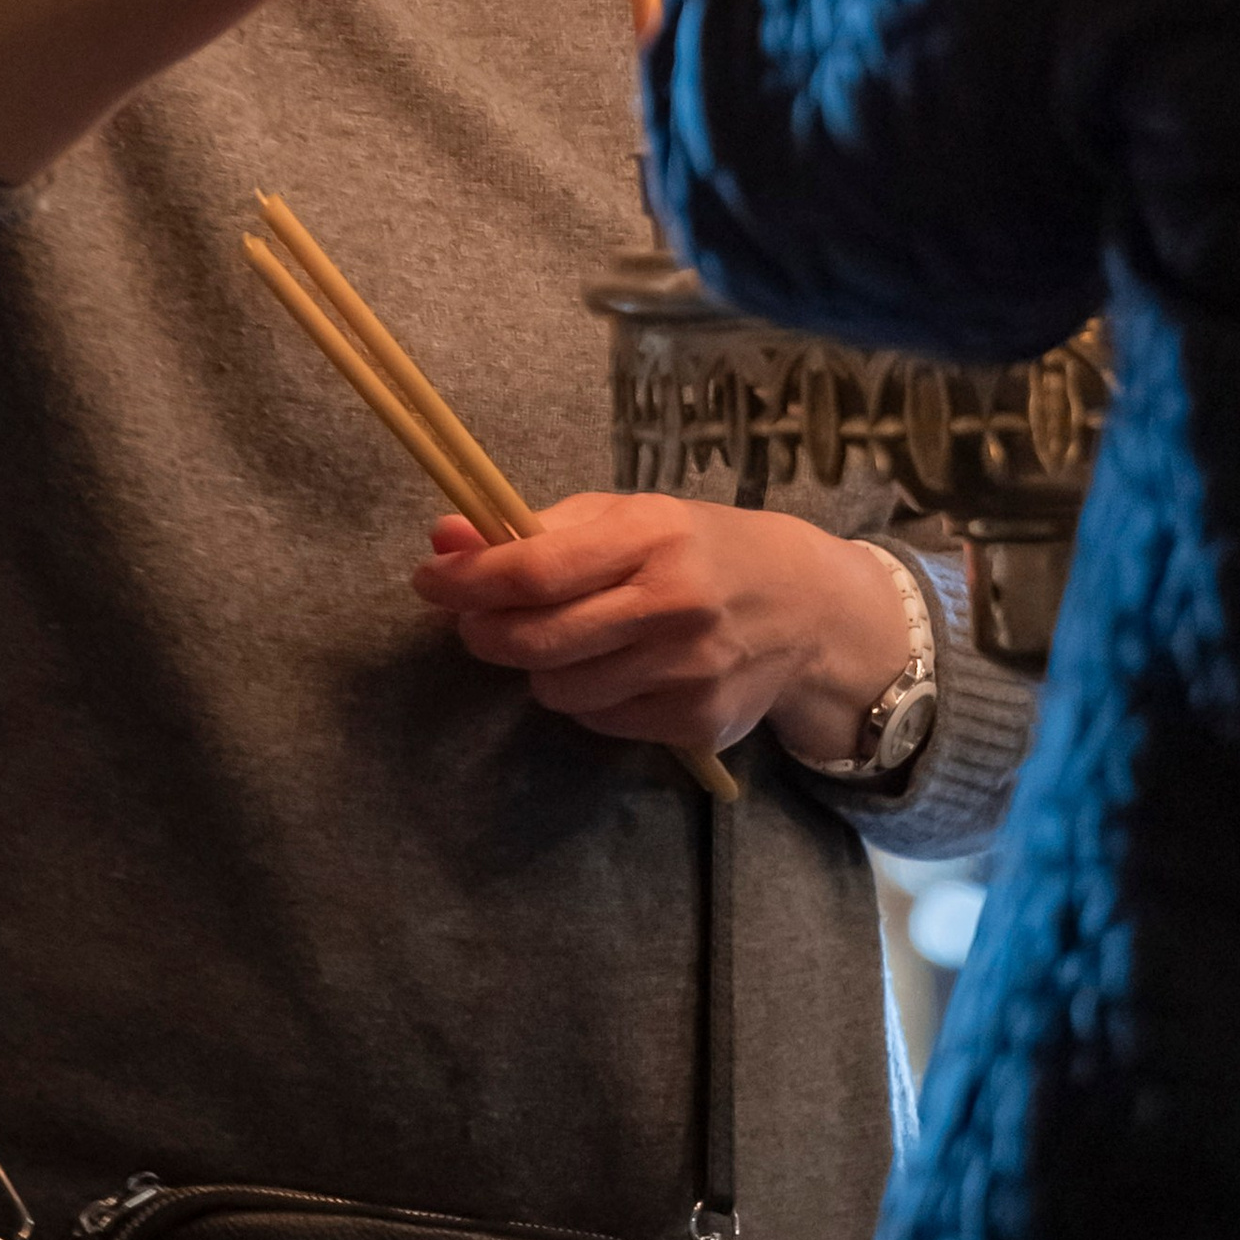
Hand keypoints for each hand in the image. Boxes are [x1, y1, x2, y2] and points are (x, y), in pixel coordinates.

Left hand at [412, 494, 916, 771]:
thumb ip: (538, 531)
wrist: (808, 608)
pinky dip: (589, 698)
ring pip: (561, 690)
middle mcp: (674, 604)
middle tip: (480, 622)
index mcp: (654, 536)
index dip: (470, 581)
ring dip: (542, 668)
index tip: (430, 581)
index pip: (537, 570)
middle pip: (538, 640)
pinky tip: (617, 669)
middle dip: (487, 634)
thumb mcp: (631, 518)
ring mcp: (689, 670)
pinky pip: (600, 721)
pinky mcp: (697, 721)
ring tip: (571, 641)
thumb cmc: (702, 550)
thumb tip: (442, 540)